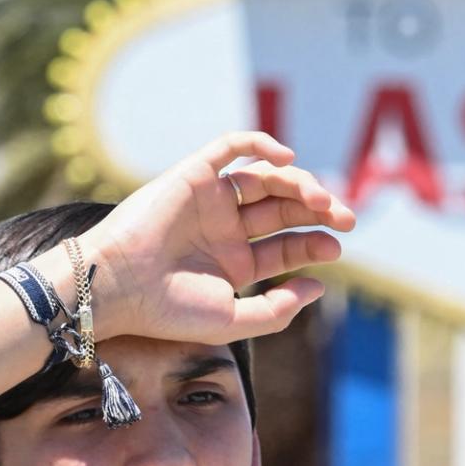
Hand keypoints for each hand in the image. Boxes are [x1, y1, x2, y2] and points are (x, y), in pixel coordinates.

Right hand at [82, 132, 354, 344]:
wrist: (118, 286)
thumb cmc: (169, 310)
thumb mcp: (234, 321)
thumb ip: (279, 310)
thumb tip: (319, 286)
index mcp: (235, 262)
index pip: (286, 245)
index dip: (315, 243)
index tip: (335, 250)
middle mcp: (225, 228)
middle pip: (283, 208)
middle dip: (318, 209)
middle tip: (346, 217)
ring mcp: (210, 200)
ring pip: (265, 178)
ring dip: (298, 183)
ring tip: (319, 199)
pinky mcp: (193, 175)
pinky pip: (229, 147)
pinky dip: (259, 144)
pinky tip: (286, 158)